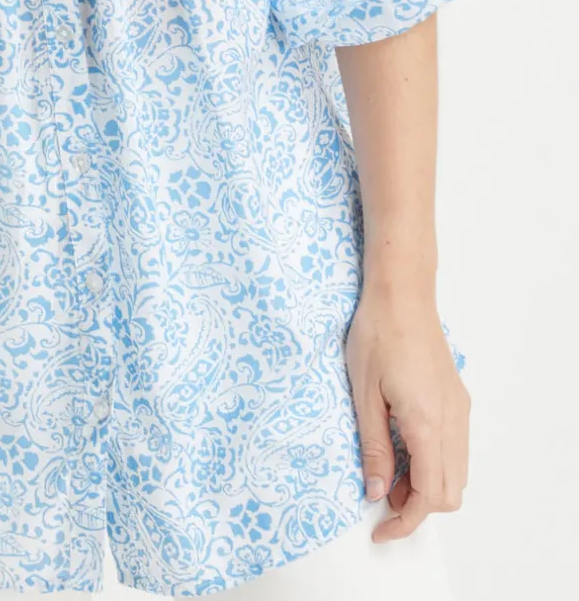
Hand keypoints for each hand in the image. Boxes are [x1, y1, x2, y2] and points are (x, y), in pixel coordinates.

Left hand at [345, 282, 469, 542]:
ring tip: (387, 468)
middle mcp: (453, 422)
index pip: (429, 495)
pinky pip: (455, 448)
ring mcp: (459, 409)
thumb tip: (376, 491)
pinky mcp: (457, 398)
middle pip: (450, 492)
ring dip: (426, 484)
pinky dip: (433, 462)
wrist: (402, 293)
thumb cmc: (377, 334)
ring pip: (456, 472)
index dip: (406, 521)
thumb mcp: (364, 394)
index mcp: (428, 423)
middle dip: (417, 505)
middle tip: (380, 493)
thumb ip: (374, 446)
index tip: (381, 529)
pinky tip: (402, 444)